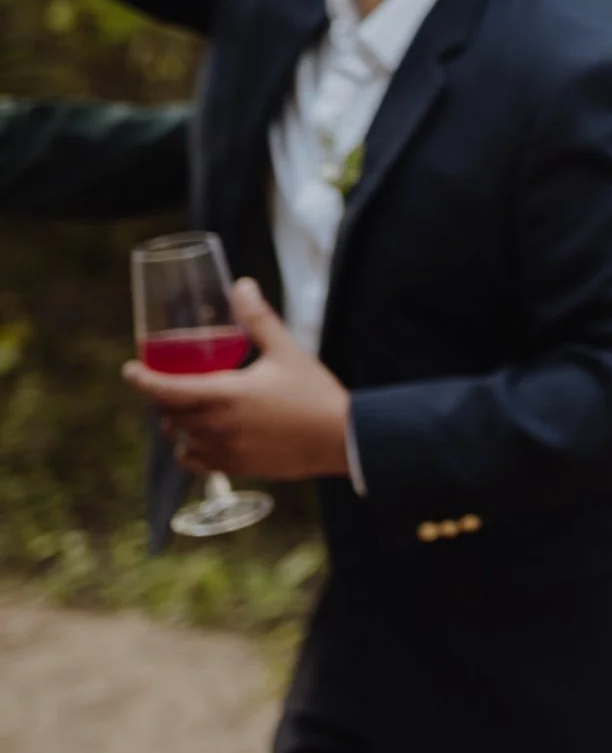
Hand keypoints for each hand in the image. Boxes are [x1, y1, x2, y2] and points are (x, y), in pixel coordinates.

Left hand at [123, 277, 351, 480]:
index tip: (129, 370)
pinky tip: (200, 439)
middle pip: (168, 412)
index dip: (141, 379)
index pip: (164, 389)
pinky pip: (194, 461)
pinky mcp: (234, 467)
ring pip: (179, 437)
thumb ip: (258, 319)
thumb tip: (242, 285)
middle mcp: (215, 425)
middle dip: (164, 396)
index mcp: (223, 395)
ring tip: (188, 409)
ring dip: (177, 422)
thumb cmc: (314, 393)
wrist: (341, 439)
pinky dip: (189, 449)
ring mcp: (223, 450)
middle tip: (171, 382)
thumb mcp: (286, 351)